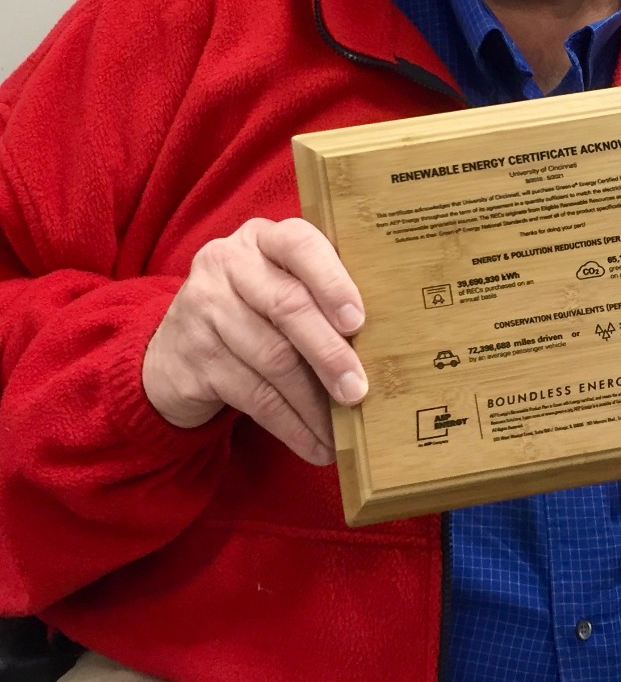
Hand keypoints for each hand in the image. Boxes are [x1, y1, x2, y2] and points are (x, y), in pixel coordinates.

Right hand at [143, 218, 365, 465]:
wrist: (173, 353)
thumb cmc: (253, 315)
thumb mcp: (279, 288)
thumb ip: (319, 296)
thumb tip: (385, 344)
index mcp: (261, 238)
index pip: (299, 243)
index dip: (332, 282)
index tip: (359, 320)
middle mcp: (226, 263)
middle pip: (288, 306)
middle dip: (330, 353)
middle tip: (359, 390)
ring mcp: (202, 307)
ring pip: (273, 358)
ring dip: (314, 402)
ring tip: (342, 430)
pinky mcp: (191, 356)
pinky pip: (253, 395)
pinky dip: (290, 425)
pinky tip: (313, 444)